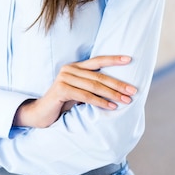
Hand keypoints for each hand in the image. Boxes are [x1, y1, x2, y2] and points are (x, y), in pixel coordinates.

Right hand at [14, 55, 135, 128]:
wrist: (41, 114)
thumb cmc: (62, 104)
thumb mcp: (79, 92)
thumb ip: (91, 86)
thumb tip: (117, 89)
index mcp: (75, 67)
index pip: (97, 60)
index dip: (113, 59)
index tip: (129, 60)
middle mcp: (69, 69)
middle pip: (99, 76)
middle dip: (118, 83)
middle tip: (133, 90)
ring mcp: (64, 78)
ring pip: (94, 86)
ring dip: (112, 94)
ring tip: (126, 100)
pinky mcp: (61, 89)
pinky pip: (85, 96)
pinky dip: (100, 102)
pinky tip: (111, 106)